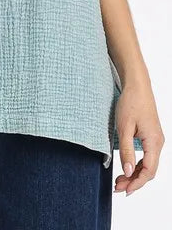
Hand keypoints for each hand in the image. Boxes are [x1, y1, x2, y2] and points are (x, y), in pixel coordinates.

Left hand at [114, 78, 164, 195]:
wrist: (137, 85)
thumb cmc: (130, 103)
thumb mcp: (124, 127)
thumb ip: (126, 151)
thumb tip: (128, 173)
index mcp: (154, 142)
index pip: (148, 171)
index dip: (137, 183)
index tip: (124, 190)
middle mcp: (158, 143)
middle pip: (149, 170)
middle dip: (135, 181)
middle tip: (117, 187)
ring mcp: (156, 140)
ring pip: (148, 164)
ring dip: (135, 174)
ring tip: (119, 180)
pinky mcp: (151, 136)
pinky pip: (147, 156)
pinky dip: (138, 165)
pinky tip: (127, 168)